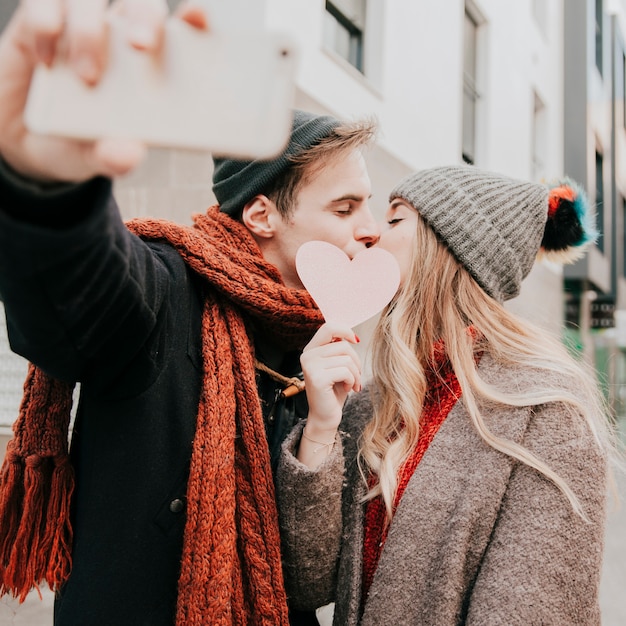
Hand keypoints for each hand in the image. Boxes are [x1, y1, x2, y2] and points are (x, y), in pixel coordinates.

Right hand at [0, 0, 208, 182]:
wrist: (26, 142)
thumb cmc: (80, 143)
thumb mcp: (98, 156)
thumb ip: (114, 156)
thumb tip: (129, 154)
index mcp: (152, 66)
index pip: (182, 30)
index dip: (195, 17)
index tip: (201, 19)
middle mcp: (120, 36)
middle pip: (140, 4)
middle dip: (144, 17)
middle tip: (140, 47)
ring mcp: (81, 24)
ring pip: (90, 0)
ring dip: (90, 31)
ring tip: (87, 76)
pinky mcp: (40, 21)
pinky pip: (43, 3)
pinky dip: (46, 24)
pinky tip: (46, 60)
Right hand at [300, 323, 361, 436]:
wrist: (325, 417)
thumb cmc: (334, 390)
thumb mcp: (337, 365)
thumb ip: (339, 349)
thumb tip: (352, 336)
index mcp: (311, 349)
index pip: (329, 327)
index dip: (345, 330)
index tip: (355, 341)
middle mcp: (307, 355)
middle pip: (343, 345)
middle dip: (356, 361)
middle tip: (356, 376)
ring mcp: (310, 366)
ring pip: (347, 358)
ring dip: (356, 373)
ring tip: (352, 384)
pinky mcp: (317, 378)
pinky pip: (346, 371)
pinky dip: (352, 381)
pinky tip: (347, 389)